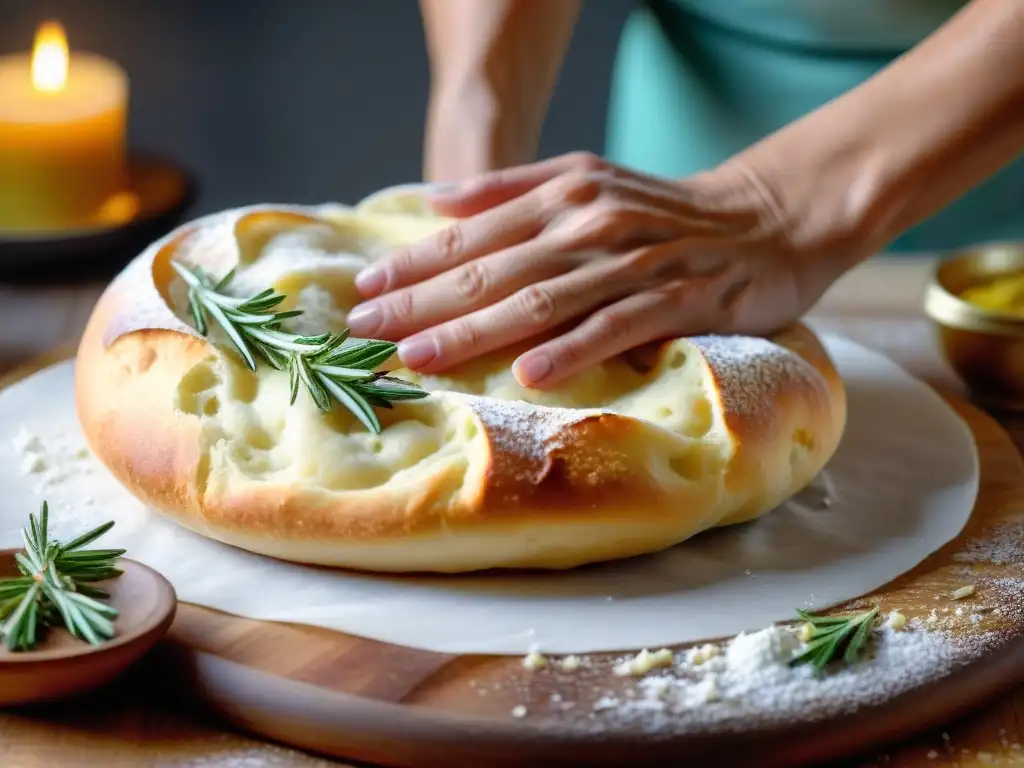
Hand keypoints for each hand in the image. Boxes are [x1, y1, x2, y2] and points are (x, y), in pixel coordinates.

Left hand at [347, 152, 842, 388]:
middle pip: (493, 268)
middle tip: (364, 331)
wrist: (771, 217)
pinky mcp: (680, 299)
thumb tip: (437, 201)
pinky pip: (618, 326)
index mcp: (564, 193)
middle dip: (422, 301)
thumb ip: (512, 189)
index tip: (364, 289)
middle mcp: (591, 222)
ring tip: (419, 358)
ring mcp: (635, 262)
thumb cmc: (667, 212)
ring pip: (542, 299)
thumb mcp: (588, 179)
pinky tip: (530, 374)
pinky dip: (573, 349)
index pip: (473, 233)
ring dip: (476, 330)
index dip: (414, 262)